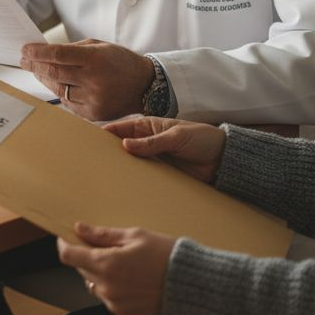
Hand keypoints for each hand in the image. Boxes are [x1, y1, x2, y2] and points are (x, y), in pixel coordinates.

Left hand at [21, 39, 153, 120]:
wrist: (145, 86)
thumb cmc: (120, 62)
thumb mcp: (100, 46)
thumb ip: (73, 48)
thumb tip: (45, 52)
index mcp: (95, 59)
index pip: (58, 55)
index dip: (37, 52)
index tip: (24, 50)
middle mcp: (93, 80)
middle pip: (54, 73)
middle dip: (35, 65)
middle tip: (24, 60)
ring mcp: (93, 99)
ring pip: (58, 89)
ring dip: (44, 80)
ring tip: (37, 71)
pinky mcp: (93, 114)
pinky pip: (68, 103)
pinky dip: (60, 93)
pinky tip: (56, 84)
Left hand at [57, 224, 174, 314]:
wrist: (188, 283)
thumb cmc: (164, 255)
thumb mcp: (134, 236)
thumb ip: (103, 234)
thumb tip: (80, 228)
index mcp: (107, 264)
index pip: (69, 256)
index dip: (64, 245)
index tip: (66, 239)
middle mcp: (107, 287)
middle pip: (81, 269)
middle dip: (87, 257)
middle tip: (106, 248)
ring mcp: (114, 302)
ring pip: (93, 284)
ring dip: (99, 274)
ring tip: (123, 265)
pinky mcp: (122, 313)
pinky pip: (106, 298)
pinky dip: (111, 288)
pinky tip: (129, 280)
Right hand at [102, 116, 225, 183]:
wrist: (224, 159)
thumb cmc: (202, 139)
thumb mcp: (177, 137)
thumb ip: (152, 142)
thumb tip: (125, 145)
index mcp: (149, 127)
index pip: (122, 128)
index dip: (106, 133)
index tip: (90, 140)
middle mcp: (148, 143)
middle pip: (123, 147)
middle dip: (109, 153)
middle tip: (92, 162)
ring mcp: (154, 159)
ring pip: (132, 163)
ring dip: (122, 169)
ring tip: (103, 178)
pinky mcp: (162, 175)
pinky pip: (145, 177)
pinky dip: (136, 180)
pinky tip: (125, 187)